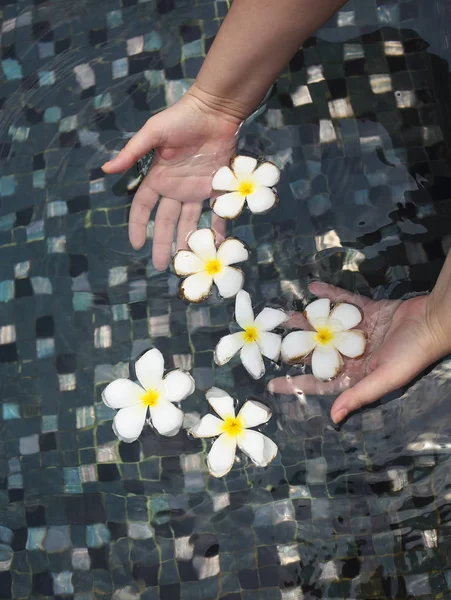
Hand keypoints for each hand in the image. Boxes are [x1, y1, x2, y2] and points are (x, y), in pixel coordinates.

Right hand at [102, 86, 241, 270]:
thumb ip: (132, 152)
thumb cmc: (182, 118)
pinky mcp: (218, 188)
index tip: (136, 244)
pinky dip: (218, 229)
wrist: (216, 111)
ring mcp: (197, 191)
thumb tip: (106, 169)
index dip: (139, 225)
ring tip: (185, 262)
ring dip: (187, 242)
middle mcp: (176, 189)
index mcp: (158, 178)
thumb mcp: (153, 133)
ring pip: (190, 223)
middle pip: (166, 222)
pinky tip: (215, 246)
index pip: (143, 207)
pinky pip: (218, 214)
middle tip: (160, 266)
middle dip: (162, 243)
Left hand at [268, 282, 449, 423]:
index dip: (296, 384)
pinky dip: (329, 295)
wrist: (433, 322)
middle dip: (297, 347)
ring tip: (286, 315)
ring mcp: (358, 331)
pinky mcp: (367, 311)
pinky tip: (312, 289)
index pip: (320, 381)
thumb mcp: (385, 378)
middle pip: (318, 352)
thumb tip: (333, 418)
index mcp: (356, 374)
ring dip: (307, 320)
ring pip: (326, 326)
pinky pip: (343, 303)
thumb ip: (357, 395)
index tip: (271, 385)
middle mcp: (354, 354)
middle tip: (273, 342)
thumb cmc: (412, 354)